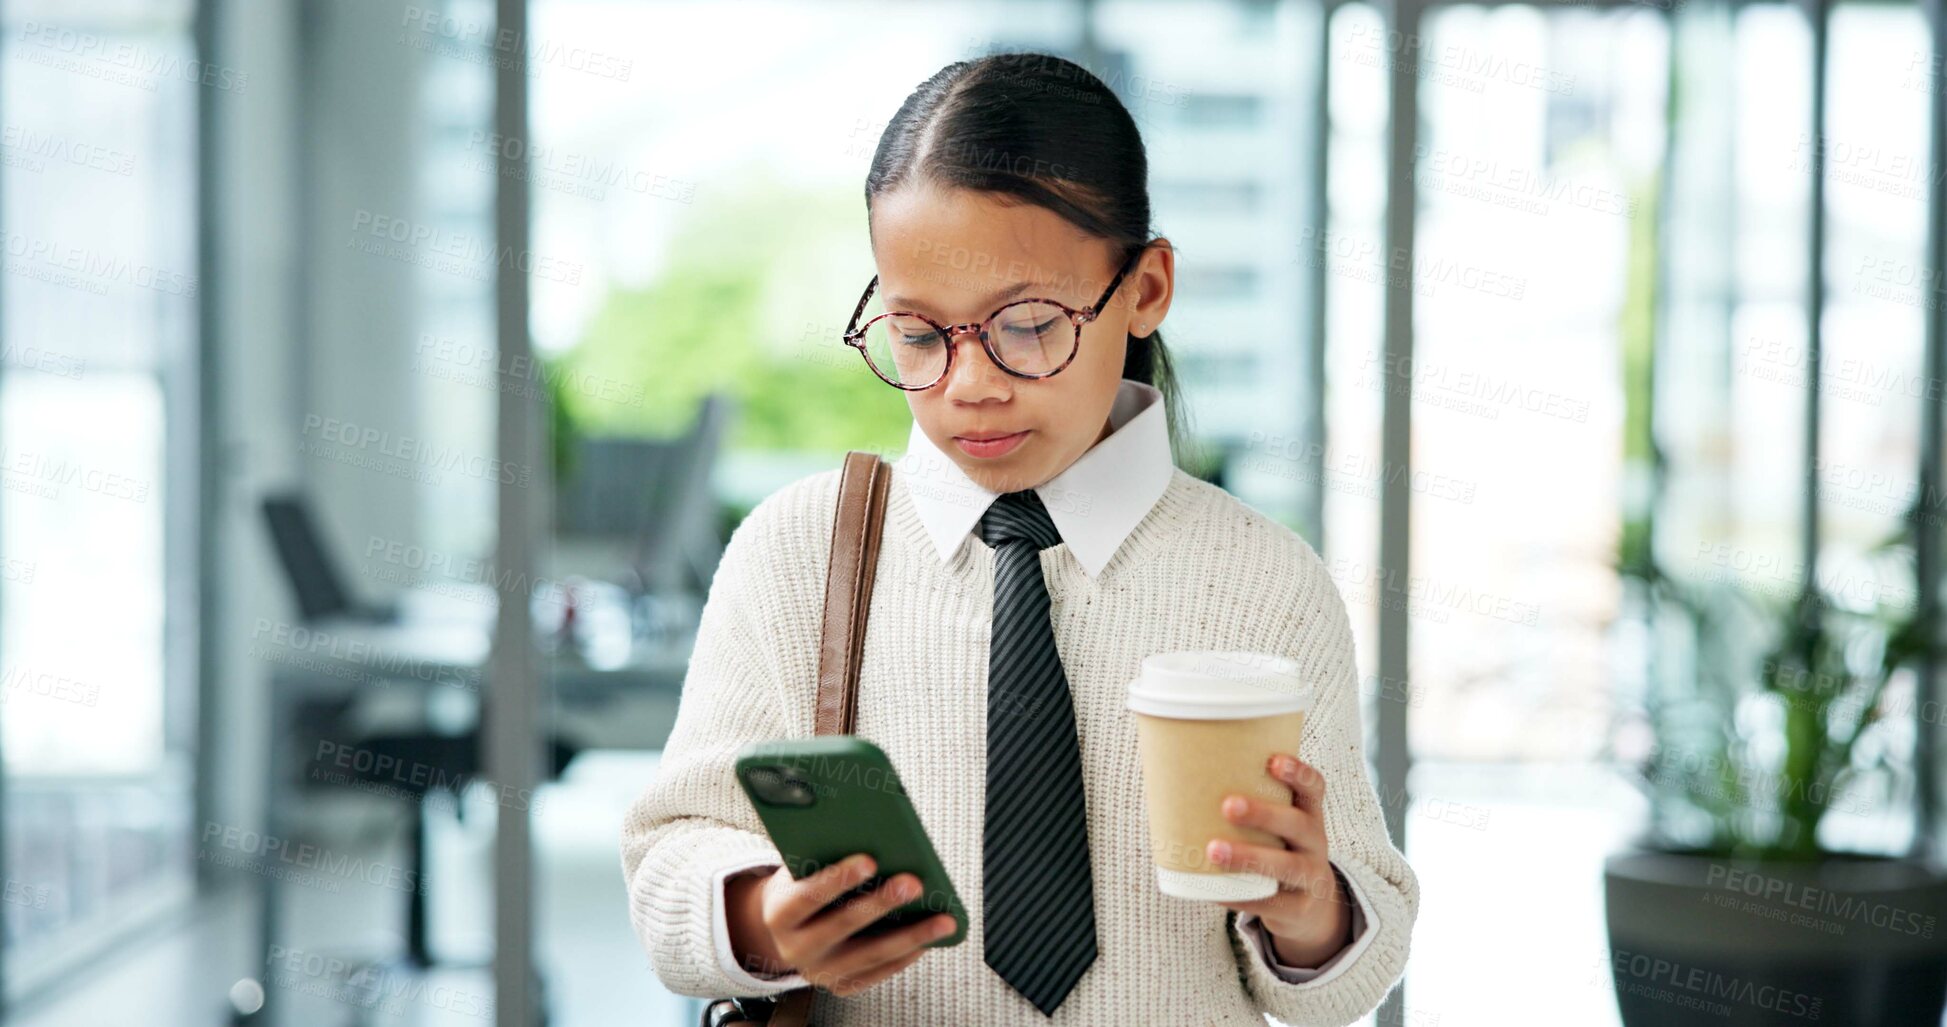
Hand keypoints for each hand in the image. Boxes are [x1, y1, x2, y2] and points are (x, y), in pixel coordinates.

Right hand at [725, 853, 956, 997]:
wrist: (785, 930)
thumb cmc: (802, 885)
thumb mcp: (799, 868)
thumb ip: (823, 855)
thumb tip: (870, 834)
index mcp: (780, 914)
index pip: (807, 896)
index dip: (837, 879)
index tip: (869, 860)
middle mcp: (796, 948)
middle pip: (842, 925)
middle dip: (881, 904)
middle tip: (914, 883)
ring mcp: (820, 971)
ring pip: (869, 955)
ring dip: (910, 936)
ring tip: (944, 919)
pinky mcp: (842, 985)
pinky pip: (878, 972)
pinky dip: (906, 956)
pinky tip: (929, 939)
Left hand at [1204, 752, 1353, 968]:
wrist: (1307, 908)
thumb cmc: (1275, 851)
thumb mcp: (1275, 828)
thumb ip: (1246, 804)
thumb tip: (1176, 777)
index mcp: (1308, 815)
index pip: (1314, 788)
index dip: (1298, 773)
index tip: (1273, 760)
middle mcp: (1315, 844)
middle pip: (1299, 825)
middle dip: (1265, 815)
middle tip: (1228, 805)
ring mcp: (1311, 878)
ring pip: (1288, 866)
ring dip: (1250, 857)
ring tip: (1213, 850)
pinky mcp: (1298, 909)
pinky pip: (1272, 903)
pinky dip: (1242, 897)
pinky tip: (1215, 891)